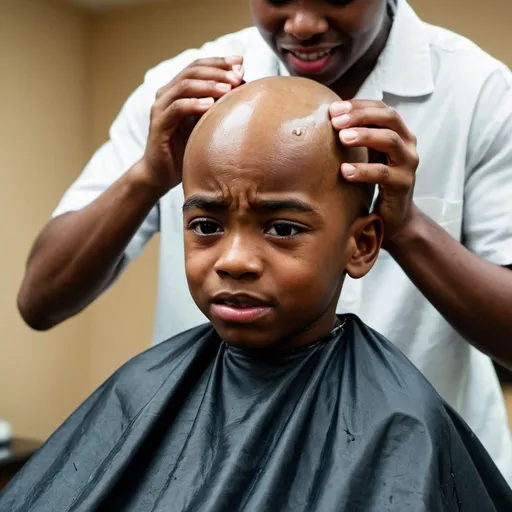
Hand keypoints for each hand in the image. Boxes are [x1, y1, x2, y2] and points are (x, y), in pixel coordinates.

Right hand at [140, 56, 244, 192]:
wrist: (162, 174)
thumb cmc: (187, 148)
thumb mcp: (207, 123)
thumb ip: (218, 103)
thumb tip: (243, 81)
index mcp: (178, 89)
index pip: (199, 66)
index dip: (219, 61)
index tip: (241, 61)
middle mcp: (167, 93)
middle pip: (193, 71)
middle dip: (217, 71)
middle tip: (238, 76)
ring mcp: (160, 107)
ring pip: (184, 86)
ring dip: (208, 85)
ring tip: (228, 89)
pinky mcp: (158, 124)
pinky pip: (176, 108)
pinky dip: (193, 104)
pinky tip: (210, 105)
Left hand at [330, 100, 418, 245]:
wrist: (395, 217)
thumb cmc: (375, 182)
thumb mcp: (368, 155)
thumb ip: (357, 138)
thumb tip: (327, 120)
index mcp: (399, 133)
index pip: (381, 108)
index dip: (358, 105)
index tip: (333, 109)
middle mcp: (408, 144)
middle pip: (388, 118)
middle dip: (361, 115)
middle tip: (336, 121)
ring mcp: (408, 164)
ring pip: (390, 140)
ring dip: (364, 136)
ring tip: (341, 138)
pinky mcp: (403, 185)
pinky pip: (383, 173)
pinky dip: (363, 170)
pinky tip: (344, 171)